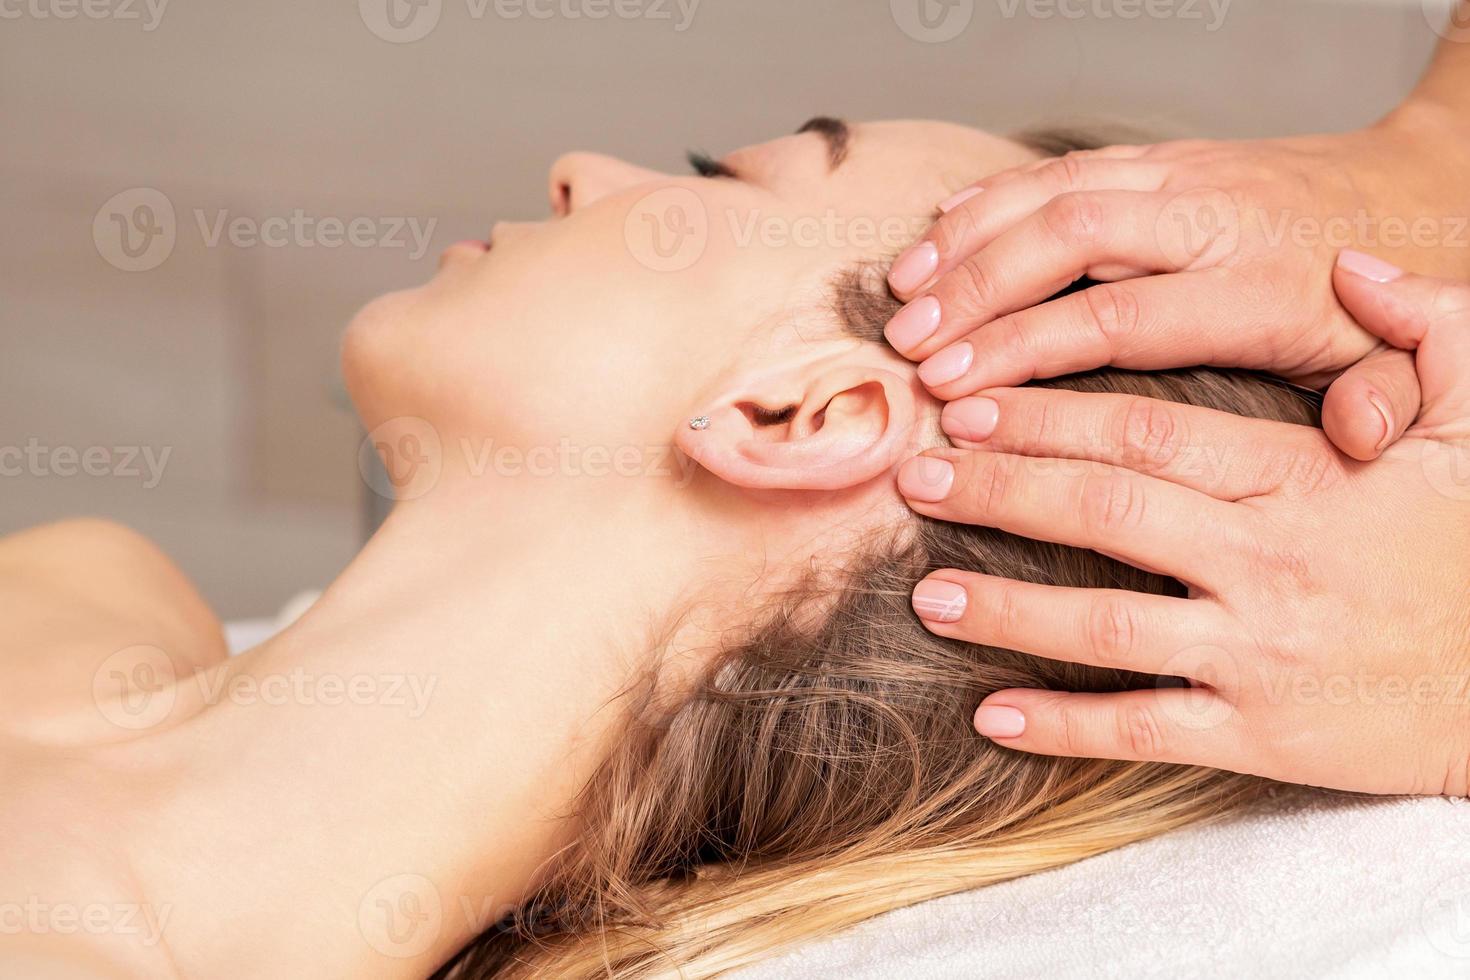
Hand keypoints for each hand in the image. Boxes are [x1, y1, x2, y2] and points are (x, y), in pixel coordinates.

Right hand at [884, 110, 1469, 460]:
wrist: (1414, 189)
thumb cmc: (1376, 301)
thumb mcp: (1401, 361)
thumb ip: (1388, 398)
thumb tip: (1360, 434)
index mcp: (1258, 285)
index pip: (1117, 317)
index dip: (1024, 349)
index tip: (952, 388)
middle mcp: (1211, 219)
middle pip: (1069, 240)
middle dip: (976, 290)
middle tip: (908, 346)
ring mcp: (1183, 178)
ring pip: (1055, 190)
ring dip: (968, 239)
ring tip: (901, 292)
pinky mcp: (1164, 159)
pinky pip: (1065, 162)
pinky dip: (995, 194)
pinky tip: (941, 225)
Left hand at [897, 255, 1469, 794]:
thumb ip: (1426, 333)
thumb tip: (1357, 265)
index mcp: (1303, 481)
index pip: (1150, 432)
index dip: (1049, 413)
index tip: (973, 400)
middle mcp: (1268, 563)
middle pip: (1106, 511)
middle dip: (1001, 487)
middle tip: (918, 472)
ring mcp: (1258, 655)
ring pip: (1107, 625)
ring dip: (1007, 607)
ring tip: (926, 592)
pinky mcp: (1260, 735)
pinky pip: (1146, 728)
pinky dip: (1065, 725)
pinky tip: (991, 715)